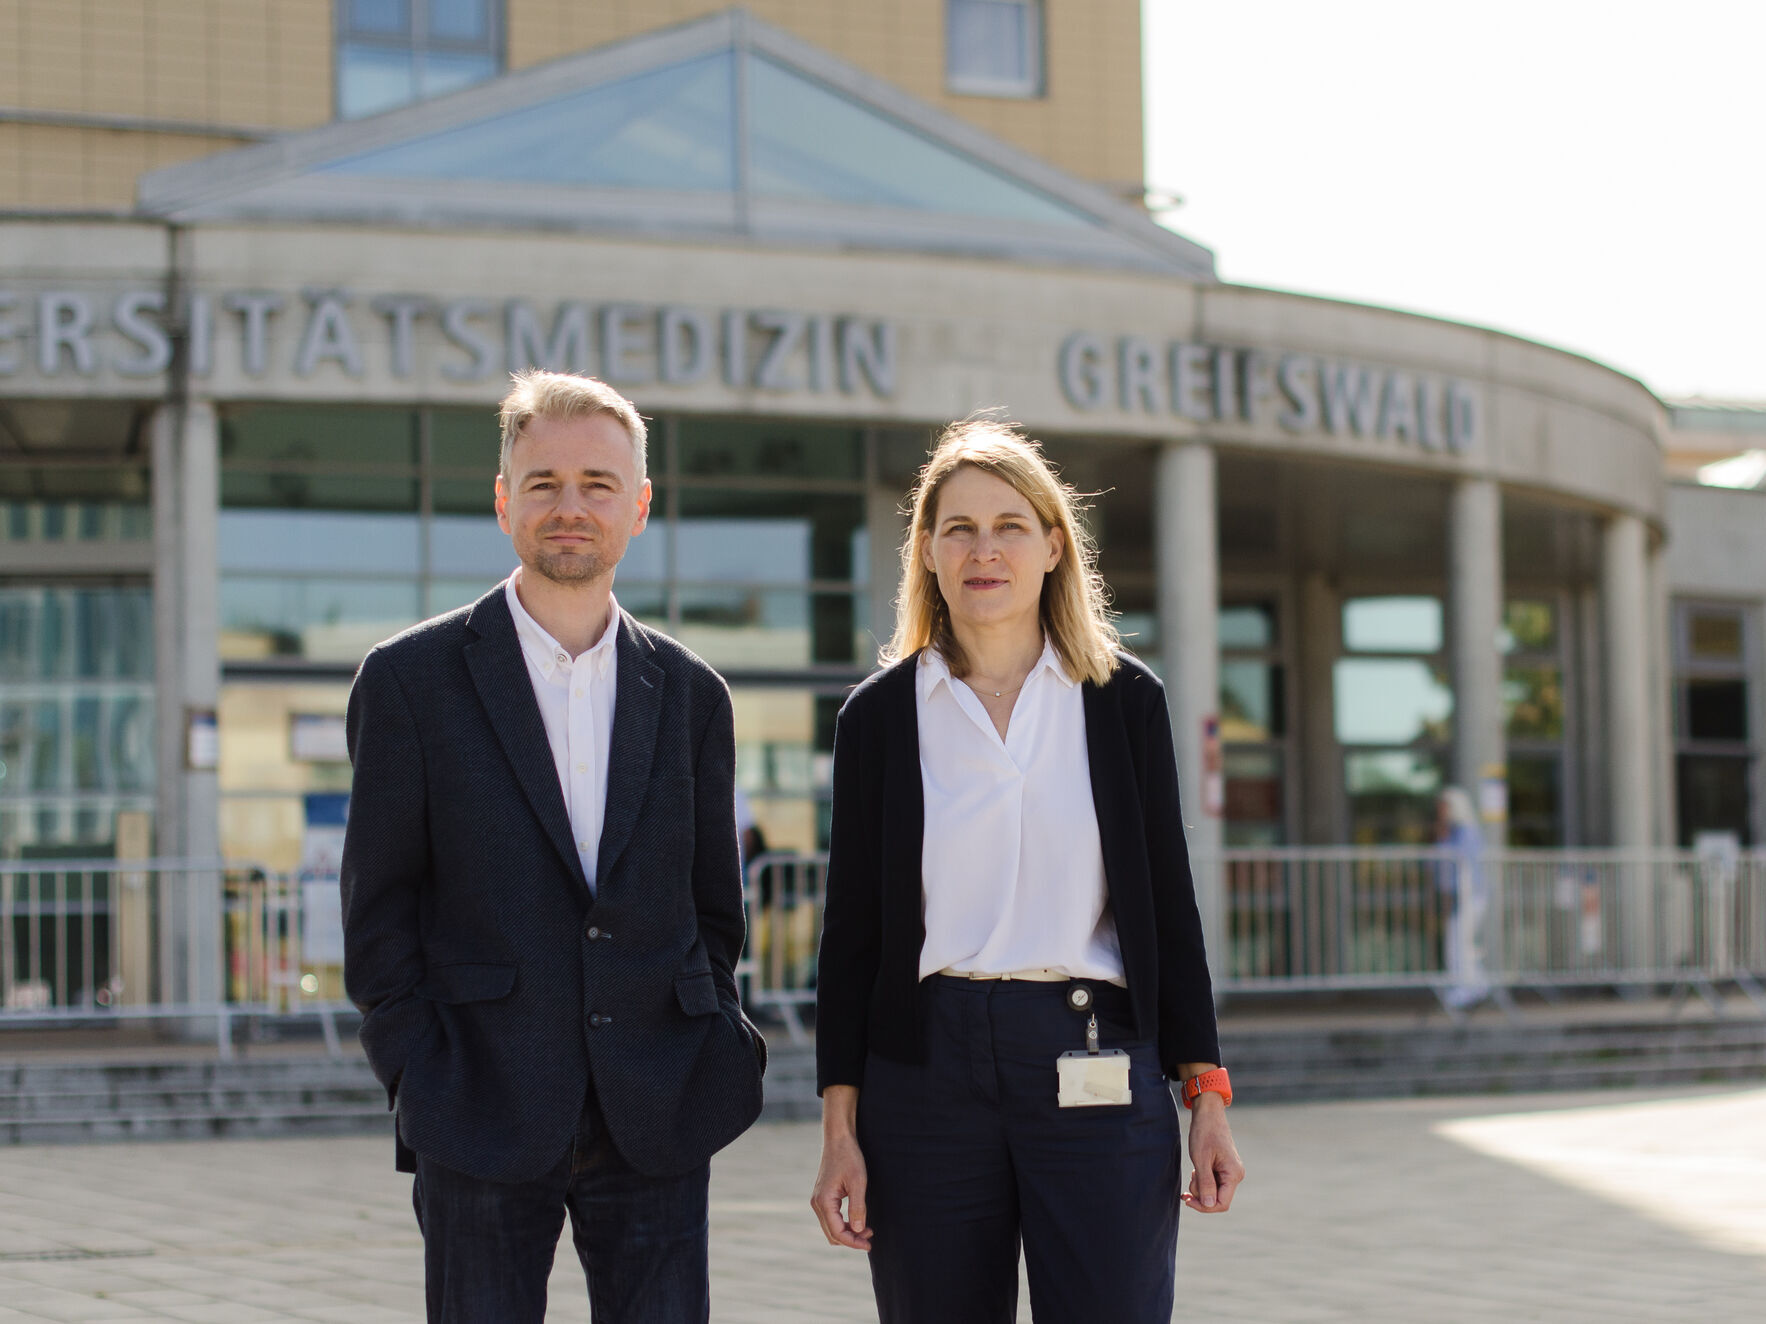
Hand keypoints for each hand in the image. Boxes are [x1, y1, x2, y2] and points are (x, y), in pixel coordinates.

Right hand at [810, 1097, 872, 1251]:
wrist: (838, 1138)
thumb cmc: (849, 1157)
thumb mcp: (858, 1182)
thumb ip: (858, 1207)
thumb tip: (859, 1230)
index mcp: (823, 1201)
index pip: (837, 1232)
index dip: (853, 1242)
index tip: (869, 1244)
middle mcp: (817, 1203)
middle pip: (832, 1234)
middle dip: (851, 1240)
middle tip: (870, 1239)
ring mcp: (818, 1200)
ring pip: (831, 1228)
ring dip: (848, 1233)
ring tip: (867, 1231)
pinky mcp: (823, 1196)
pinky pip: (831, 1218)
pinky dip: (844, 1224)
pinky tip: (858, 1221)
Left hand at [1180, 1094, 1243, 1212]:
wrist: (1208, 1113)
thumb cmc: (1204, 1133)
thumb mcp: (1201, 1159)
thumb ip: (1205, 1183)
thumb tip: (1208, 1205)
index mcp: (1233, 1174)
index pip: (1221, 1203)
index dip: (1204, 1206)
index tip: (1187, 1200)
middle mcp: (1235, 1175)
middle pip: (1217, 1199)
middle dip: (1200, 1193)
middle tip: (1190, 1177)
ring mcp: (1230, 1172)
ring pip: (1213, 1191)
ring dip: (1200, 1185)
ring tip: (1194, 1169)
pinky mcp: (1224, 1168)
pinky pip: (1213, 1182)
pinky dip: (1202, 1179)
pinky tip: (1197, 1168)